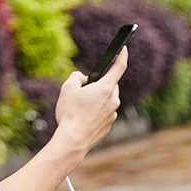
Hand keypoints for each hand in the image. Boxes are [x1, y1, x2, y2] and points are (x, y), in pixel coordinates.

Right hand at [52, 45, 127, 159]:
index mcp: (105, 88)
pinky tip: (82, 117)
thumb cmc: (70, 114)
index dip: (122, 56)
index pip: (119, 67)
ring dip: (96, 99)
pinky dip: (95, 112)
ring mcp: (112, 114)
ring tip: (79, 107)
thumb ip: (76, 77)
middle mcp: (113, 100)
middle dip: (99, 84)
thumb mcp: (67, 89)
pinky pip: (103, 112)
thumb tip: (83, 78)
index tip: (124, 49)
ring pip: (107, 100)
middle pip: (110, 85)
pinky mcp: (108, 125)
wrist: (73, 141)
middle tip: (83, 89)